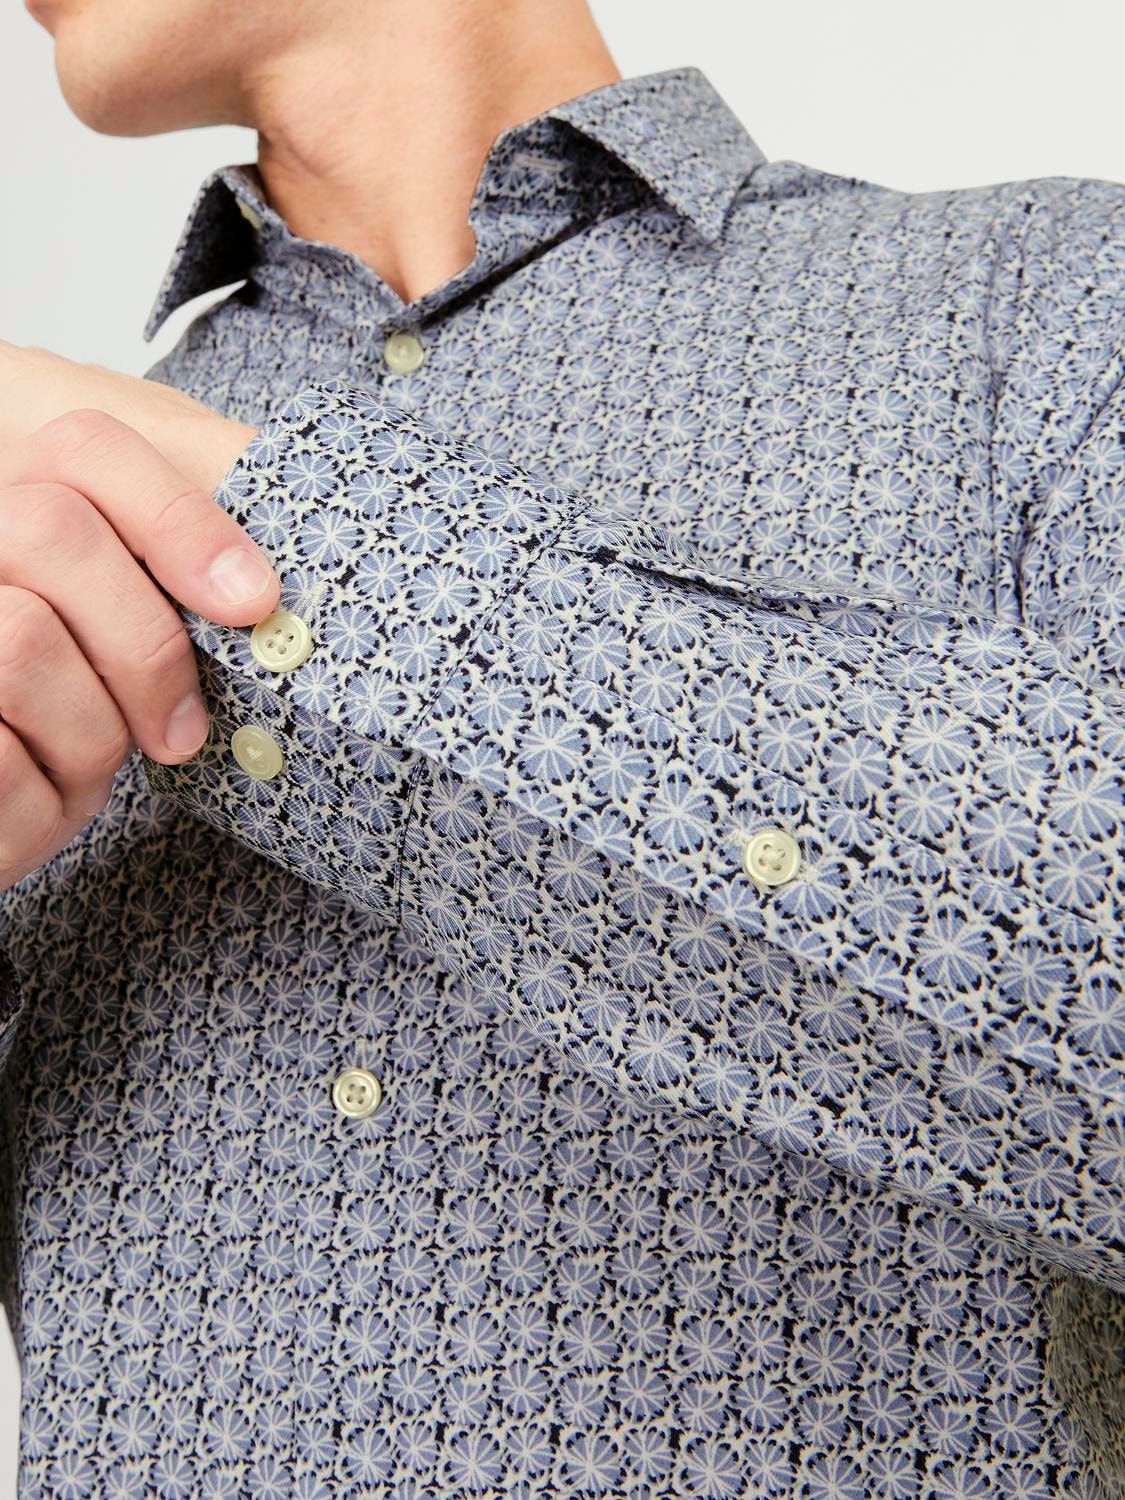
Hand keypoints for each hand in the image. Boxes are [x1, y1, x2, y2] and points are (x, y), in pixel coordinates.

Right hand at [0, 341, 279, 892]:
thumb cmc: (67, 712)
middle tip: (180, 729)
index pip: (88, 447)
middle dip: (144, 648)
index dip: (181, 520)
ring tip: (88, 763)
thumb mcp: (130, 624)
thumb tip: (296, 583)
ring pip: (18, 642)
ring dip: (88, 731)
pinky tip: (37, 799)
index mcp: (13, 499)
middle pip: (51, 530)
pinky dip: (36, 802)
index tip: (253, 603)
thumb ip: (181, 573)